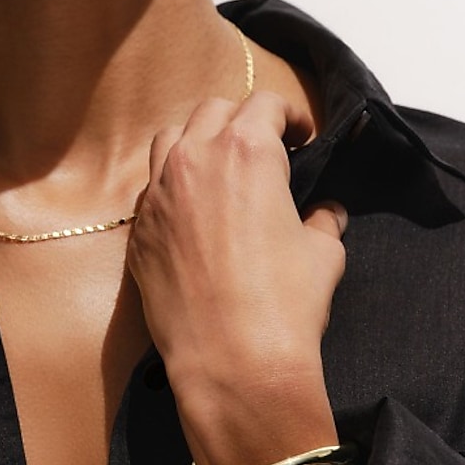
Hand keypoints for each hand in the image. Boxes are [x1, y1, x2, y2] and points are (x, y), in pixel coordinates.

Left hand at [126, 91, 347, 464]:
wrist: (231, 360)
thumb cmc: (285, 303)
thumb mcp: (323, 253)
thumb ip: (323, 221)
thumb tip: (326, 213)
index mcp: (246, 151)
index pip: (265, 104)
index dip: (290, 116)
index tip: (302, 138)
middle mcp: (194, 160)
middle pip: (214, 111)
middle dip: (242, 121)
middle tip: (266, 151)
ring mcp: (158, 194)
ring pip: (171, 138)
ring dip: (198, 143)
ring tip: (222, 172)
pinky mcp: (138, 230)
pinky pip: (153, 189)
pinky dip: (174, 187)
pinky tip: (195, 215)